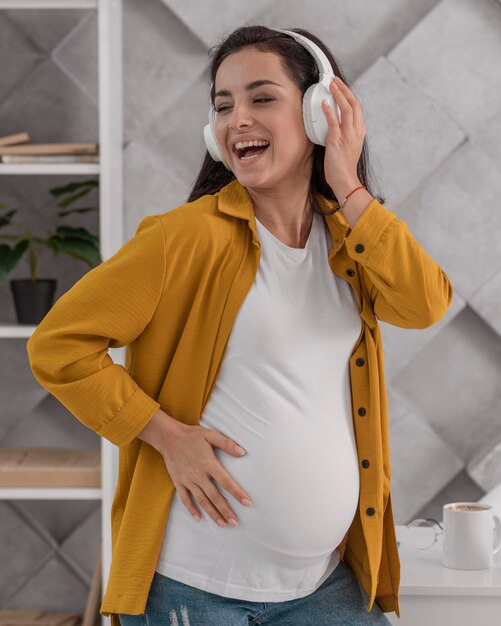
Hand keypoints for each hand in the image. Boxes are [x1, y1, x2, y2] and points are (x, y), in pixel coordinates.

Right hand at [160, 420, 251, 527]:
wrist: (169, 437)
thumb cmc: (192, 435)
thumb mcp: (211, 435)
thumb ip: (227, 444)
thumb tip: (243, 452)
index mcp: (209, 464)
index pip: (226, 482)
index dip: (237, 493)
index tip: (246, 503)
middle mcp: (199, 475)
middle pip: (215, 496)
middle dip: (226, 510)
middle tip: (235, 523)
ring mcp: (188, 480)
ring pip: (202, 500)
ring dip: (212, 513)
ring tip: (222, 524)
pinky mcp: (178, 482)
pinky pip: (185, 499)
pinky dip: (191, 509)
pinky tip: (198, 518)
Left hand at [321, 76, 365, 199]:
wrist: (344, 180)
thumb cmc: (344, 167)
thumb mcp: (349, 147)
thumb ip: (345, 134)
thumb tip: (336, 125)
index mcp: (360, 132)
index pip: (357, 108)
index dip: (349, 95)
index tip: (341, 87)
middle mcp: (356, 131)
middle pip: (353, 104)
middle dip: (344, 89)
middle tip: (335, 81)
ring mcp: (348, 135)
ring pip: (346, 109)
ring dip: (338, 95)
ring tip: (331, 85)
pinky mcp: (338, 141)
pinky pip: (334, 122)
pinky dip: (330, 111)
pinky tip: (325, 103)